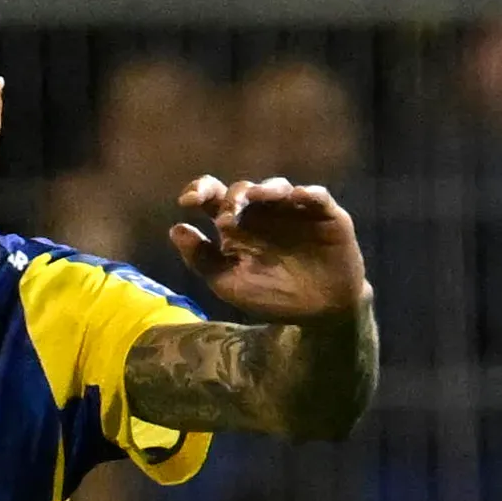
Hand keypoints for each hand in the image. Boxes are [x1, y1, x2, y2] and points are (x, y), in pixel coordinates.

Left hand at [170, 177, 369, 321]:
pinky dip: (308, 194)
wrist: (319, 313)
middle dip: (232, 198)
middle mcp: (263, 212)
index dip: (199, 191)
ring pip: (277, 187)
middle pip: (243, 189)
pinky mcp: (326, 215)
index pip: (213, 197)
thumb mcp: (229, 284)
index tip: (186, 203)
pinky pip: (317, 197)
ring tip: (255, 198)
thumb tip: (176, 229)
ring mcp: (294, 211)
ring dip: (265, 189)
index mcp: (237, 225)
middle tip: (227, 218)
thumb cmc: (271, 297)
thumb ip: (202, 260)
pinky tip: (297, 197)